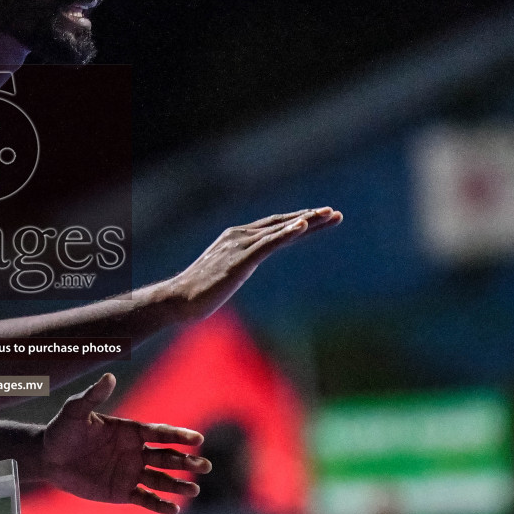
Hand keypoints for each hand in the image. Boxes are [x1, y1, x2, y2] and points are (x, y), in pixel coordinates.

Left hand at [40, 373, 209, 513]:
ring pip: (160, 480)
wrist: (47, 458)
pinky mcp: (122, 492)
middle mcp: (135, 451)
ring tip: (194, 490)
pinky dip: (159, 504)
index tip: (197, 439)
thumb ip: (93, 396)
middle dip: (186, 461)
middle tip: (205, 465)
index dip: (179, 436)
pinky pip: (145, 499)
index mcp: (131, 431)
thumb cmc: (62, 430)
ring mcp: (130, 472)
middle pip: (167, 457)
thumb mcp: (75, 412)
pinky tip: (174, 509)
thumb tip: (109, 376)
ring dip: (178, 485)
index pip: (160, 433)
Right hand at [168, 207, 341, 321]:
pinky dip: (287, 232)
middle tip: (335, 213)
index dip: (299, 222)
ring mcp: (240, 246)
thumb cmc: (197, 293)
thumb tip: (240, 271)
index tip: (322, 219)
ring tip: (329, 215)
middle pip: (282, 223)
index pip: (274, 227)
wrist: (178, 299)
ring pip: (279, 230)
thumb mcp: (223, 275)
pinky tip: (304, 226)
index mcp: (236, 238)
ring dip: (306, 221)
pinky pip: (269, 243)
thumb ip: (235, 266)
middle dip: (310, 217)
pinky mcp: (240, 260)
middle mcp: (240, 236)